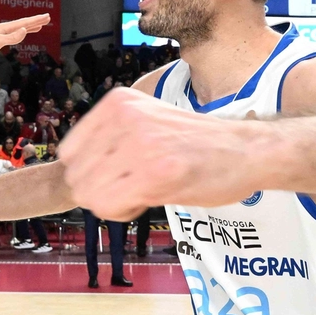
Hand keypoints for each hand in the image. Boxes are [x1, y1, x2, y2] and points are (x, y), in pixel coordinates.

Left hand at [0, 15, 50, 58]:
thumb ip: (11, 37)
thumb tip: (25, 30)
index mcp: (5, 28)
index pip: (24, 22)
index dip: (36, 20)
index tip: (47, 16)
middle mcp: (3, 28)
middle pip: (23, 23)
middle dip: (35, 21)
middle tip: (47, 18)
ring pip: (18, 28)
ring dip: (29, 26)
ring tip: (39, 26)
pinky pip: (13, 33)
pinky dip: (20, 32)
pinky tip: (21, 33)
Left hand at [60, 88, 252, 219]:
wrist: (247, 151)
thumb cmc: (198, 144)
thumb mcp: (147, 121)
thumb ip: (110, 137)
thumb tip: (71, 172)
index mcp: (118, 102)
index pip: (68, 152)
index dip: (89, 173)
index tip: (119, 173)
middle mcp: (124, 117)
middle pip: (76, 176)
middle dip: (100, 191)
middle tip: (135, 185)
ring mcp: (139, 144)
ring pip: (88, 194)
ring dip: (113, 203)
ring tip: (145, 190)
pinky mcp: (154, 173)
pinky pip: (108, 206)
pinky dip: (124, 212)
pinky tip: (150, 199)